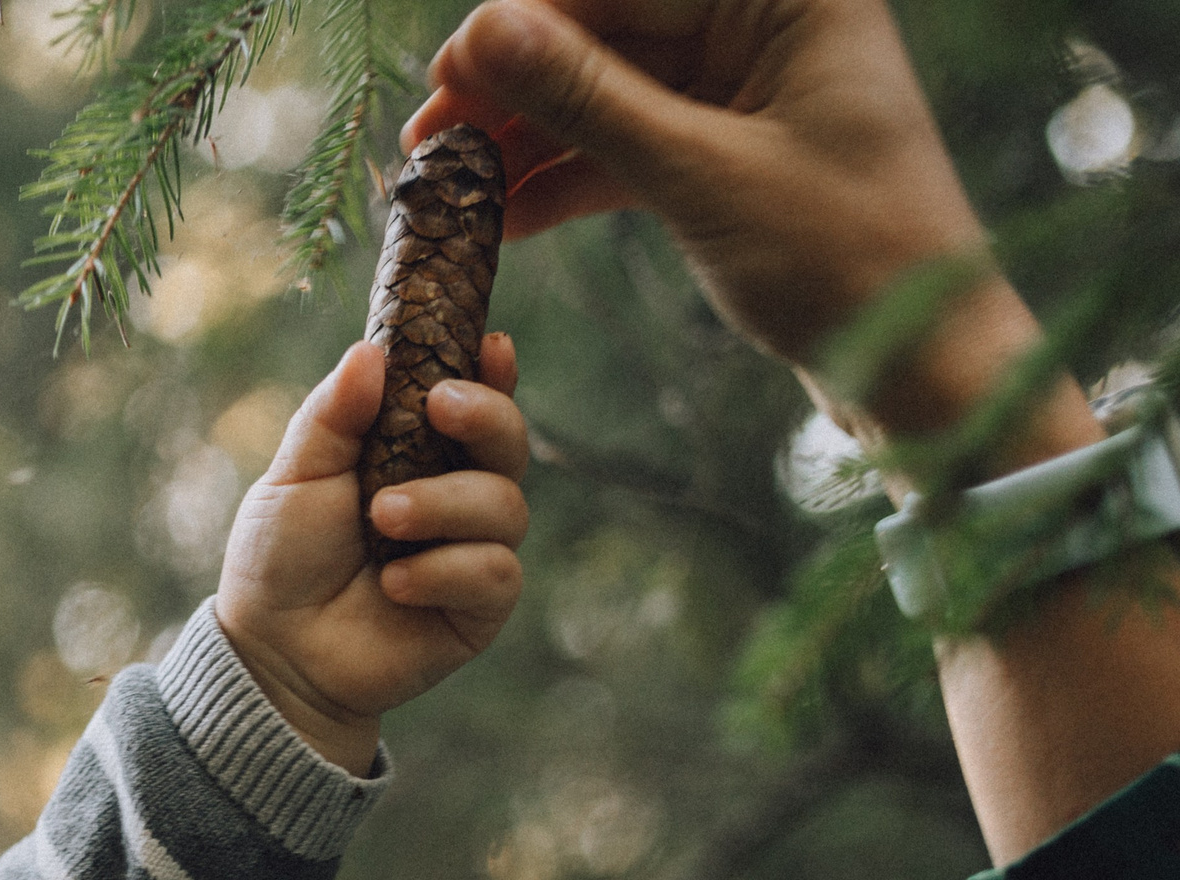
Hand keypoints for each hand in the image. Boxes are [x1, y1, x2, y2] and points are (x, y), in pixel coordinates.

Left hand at [217, 334, 528, 773]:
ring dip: (443, 503)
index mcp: (418, 453)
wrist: (273, 651)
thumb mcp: (295, 477)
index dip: (492, 373)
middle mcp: (457, 497)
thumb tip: (369, 352)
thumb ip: (333, 417)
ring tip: (383, 516)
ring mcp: (472, 552)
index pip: (473, 401)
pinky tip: (395, 583)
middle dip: (486, 417)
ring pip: (505, 506)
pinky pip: (495, 572)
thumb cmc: (281, 558)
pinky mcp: (478, 610)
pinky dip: (446, 570)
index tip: (491, 345)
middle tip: (440, 407)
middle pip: (509, 443)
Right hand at [405, 0, 1097, 468]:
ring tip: (446, 190)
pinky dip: (566, 183)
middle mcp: (771, 24)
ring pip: (607, 95)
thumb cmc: (848, 260)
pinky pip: (627, 149)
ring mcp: (749, 90)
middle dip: (514, 88)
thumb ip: (589, 101)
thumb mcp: (702, 177)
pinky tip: (498, 220)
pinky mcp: (731, 153)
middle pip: (609, 32)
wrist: (927, 369)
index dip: (526, 23)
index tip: (447, 75)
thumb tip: (486, 31)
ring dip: (527, 141)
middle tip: (428, 142)